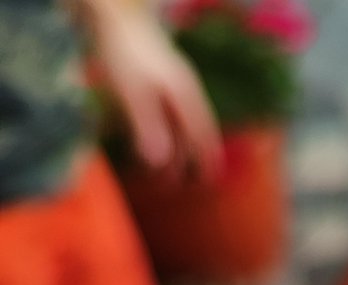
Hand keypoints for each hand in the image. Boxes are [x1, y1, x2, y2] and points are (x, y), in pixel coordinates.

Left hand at [88, 0, 220, 172]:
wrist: (114, 17)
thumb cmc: (124, 54)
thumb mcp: (134, 94)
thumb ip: (148, 127)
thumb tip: (160, 162)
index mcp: (185, 96)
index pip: (203, 134)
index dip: (207, 158)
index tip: (210, 180)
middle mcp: (185, 90)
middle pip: (196, 131)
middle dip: (192, 158)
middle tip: (184, 182)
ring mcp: (174, 83)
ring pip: (183, 122)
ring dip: (178, 147)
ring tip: (166, 169)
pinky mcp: (160, 79)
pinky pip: (172, 112)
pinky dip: (169, 132)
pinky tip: (158, 140)